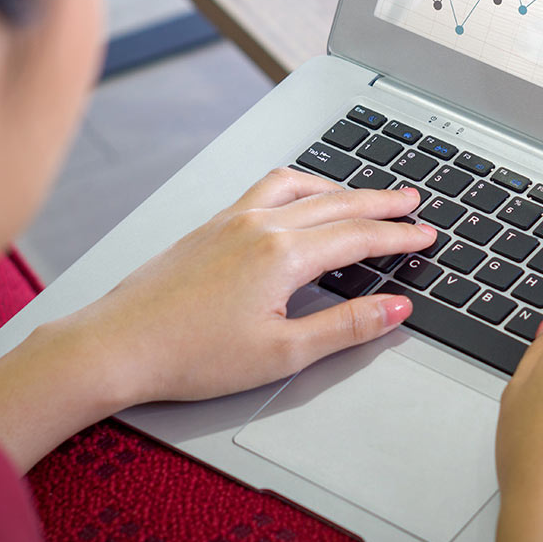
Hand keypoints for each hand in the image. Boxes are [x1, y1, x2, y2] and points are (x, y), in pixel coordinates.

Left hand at [68, 168, 434, 405]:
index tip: (425, 236)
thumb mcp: (283, 353)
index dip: (399, 237)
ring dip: (338, 186)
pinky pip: (265, 189)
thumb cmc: (190, 355)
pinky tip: (299, 198)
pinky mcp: (209, 227)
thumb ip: (346, 327)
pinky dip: (298, 186)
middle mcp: (259, 226)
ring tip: (362, 192)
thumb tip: (394, 309)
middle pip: (336, 203)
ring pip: (299, 186)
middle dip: (380, 201)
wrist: (117, 345)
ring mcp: (231, 220)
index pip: (358, 237)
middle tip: (412, 201)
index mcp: (283, 255)